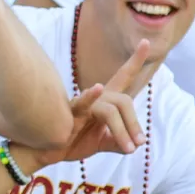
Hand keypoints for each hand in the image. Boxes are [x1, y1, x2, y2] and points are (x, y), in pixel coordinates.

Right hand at [30, 40, 150, 166]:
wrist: (48, 152)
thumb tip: (134, 146)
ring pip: (111, 110)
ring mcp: (84, 103)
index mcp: (105, 101)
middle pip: (123, 101)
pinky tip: (96, 88)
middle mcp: (96, 97)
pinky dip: (90, 96)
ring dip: (122, 130)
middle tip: (138, 144)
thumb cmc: (73, 141)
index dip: (135, 60)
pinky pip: (83, 104)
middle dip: (134, 123)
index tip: (146, 41)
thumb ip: (118, 142)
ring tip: (130, 148)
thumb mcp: (101, 143)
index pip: (124, 77)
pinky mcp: (71, 112)